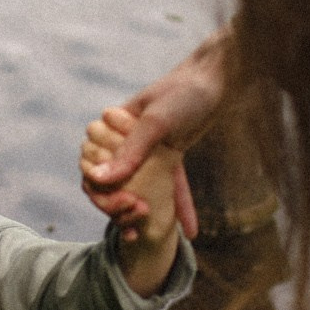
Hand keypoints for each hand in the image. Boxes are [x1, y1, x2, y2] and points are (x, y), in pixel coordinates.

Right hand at [80, 106, 179, 242]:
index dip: (101, 192)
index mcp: (111, 130)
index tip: (126, 203)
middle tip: (139, 215)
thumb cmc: (183, 93)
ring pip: (134, 190)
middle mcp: (125, 143)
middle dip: (117, 206)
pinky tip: (190, 230)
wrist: (218, 79)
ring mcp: (147, 153)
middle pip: (109, 185)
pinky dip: (179, 209)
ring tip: (150, 230)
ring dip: (137, 213)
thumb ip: (129, 152)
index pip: (92, 169)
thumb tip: (97, 179)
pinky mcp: (169, 159)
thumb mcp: (155, 123)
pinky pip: (170, 188)